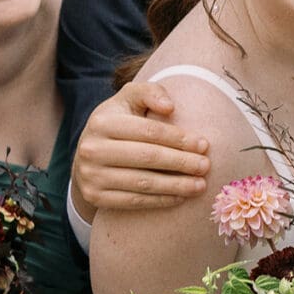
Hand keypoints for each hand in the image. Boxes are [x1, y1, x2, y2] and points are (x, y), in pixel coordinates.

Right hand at [71, 79, 209, 219]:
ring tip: (200, 185)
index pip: (149, 131)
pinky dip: (160, 200)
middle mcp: (91, 148)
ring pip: (142, 183)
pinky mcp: (95, 196)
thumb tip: (169, 107)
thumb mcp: (129, 99)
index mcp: (102, 121)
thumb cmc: (119, 121)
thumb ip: (150, 93)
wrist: (88, 155)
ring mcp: (91, 175)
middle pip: (147, 157)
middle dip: (181, 162)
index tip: (203, 145)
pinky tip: (180, 197)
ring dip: (176, 185)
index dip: (179, 139)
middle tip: (205, 166)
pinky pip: (134, 201)